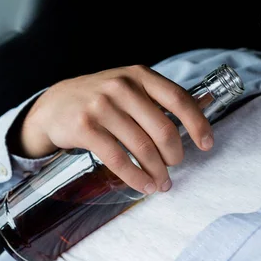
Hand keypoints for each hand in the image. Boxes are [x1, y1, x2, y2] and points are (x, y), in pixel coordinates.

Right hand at [14, 65, 213, 193]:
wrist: (54, 104)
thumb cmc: (99, 98)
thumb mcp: (128, 86)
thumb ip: (157, 98)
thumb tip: (202, 110)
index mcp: (139, 75)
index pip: (178, 98)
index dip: (197, 123)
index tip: (206, 144)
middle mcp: (122, 87)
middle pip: (163, 129)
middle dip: (174, 155)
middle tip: (175, 166)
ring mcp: (102, 106)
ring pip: (142, 147)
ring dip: (157, 172)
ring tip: (161, 183)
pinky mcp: (85, 127)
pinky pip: (117, 158)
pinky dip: (135, 177)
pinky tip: (143, 185)